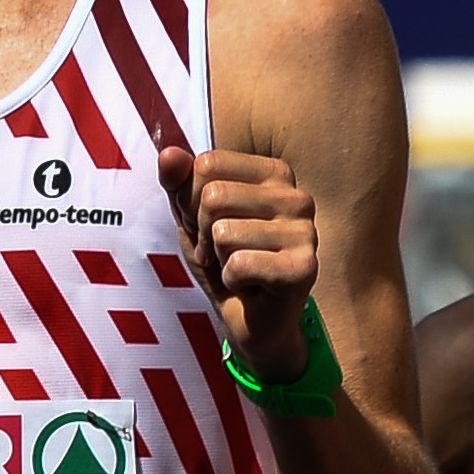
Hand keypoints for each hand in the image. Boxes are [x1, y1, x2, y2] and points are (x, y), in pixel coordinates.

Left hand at [158, 145, 317, 378]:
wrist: (250, 321)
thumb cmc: (224, 261)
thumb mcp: (192, 217)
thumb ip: (178, 183)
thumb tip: (167, 152)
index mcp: (275, 173)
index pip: (207, 164)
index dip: (192, 201)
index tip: (210, 227)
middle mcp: (297, 197)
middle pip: (213, 196)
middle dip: (203, 233)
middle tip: (224, 254)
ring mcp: (306, 232)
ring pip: (223, 232)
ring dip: (219, 259)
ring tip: (240, 269)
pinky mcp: (304, 268)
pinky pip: (240, 264)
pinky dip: (232, 281)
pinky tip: (252, 286)